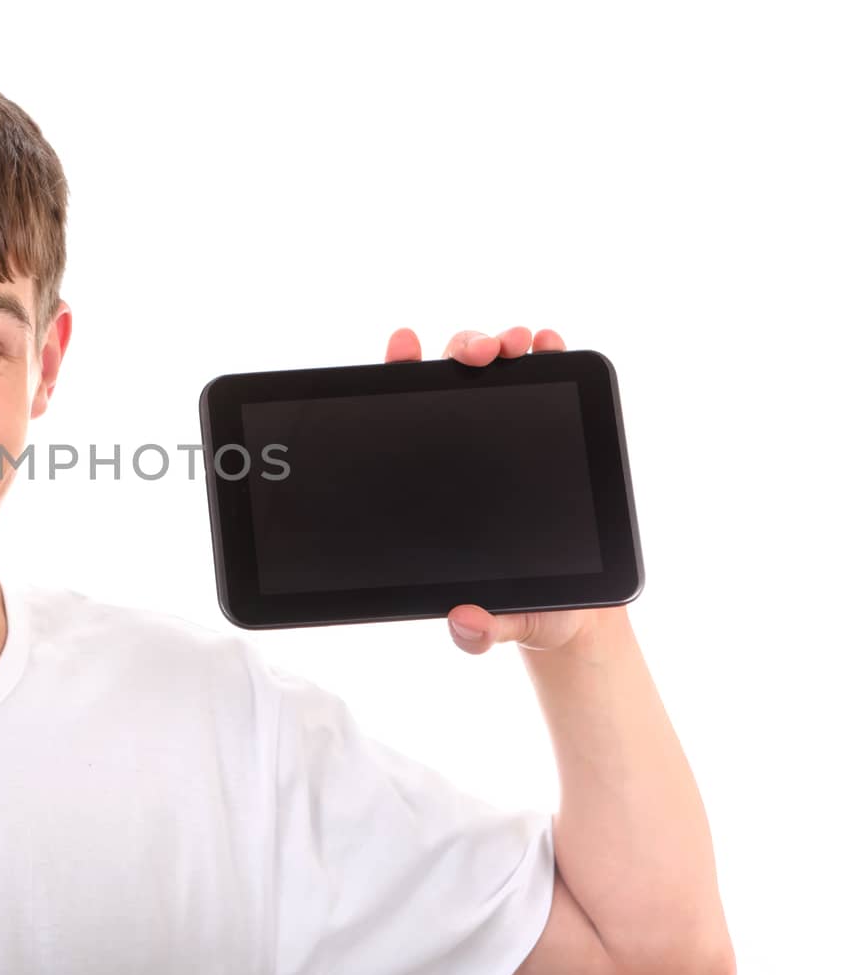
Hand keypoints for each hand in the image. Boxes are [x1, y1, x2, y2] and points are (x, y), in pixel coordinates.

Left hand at [384, 326, 623, 654]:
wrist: (576, 614)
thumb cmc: (522, 610)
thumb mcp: (499, 625)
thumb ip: (482, 630)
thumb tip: (466, 623)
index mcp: (438, 481)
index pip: (407, 417)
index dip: (398, 375)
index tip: (401, 348)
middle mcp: (472, 450)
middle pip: (455, 380)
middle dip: (462, 352)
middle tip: (475, 358)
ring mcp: (515, 435)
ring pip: (499, 372)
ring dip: (503, 344)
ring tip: (515, 344)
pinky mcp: (559, 434)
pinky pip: (551, 383)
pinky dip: (549, 354)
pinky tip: (548, 343)